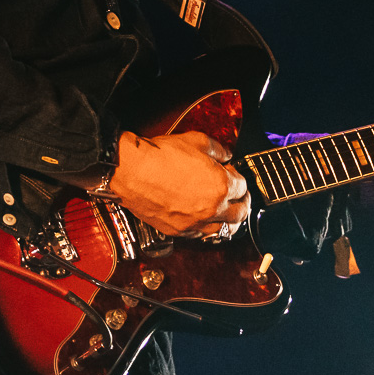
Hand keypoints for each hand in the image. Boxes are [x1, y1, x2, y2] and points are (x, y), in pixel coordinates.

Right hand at [106, 129, 249, 238]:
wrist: (131, 171)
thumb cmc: (159, 156)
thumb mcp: (194, 140)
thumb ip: (216, 149)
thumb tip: (225, 154)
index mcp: (220, 185)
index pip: (242, 187)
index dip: (237, 177)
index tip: (231, 173)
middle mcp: (211, 208)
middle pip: (239, 213)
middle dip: (241, 203)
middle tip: (238, 197)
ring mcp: (195, 222)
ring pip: (222, 229)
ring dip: (227, 220)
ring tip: (225, 213)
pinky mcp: (178, 230)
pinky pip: (200, 234)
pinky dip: (205, 227)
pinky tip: (203, 219)